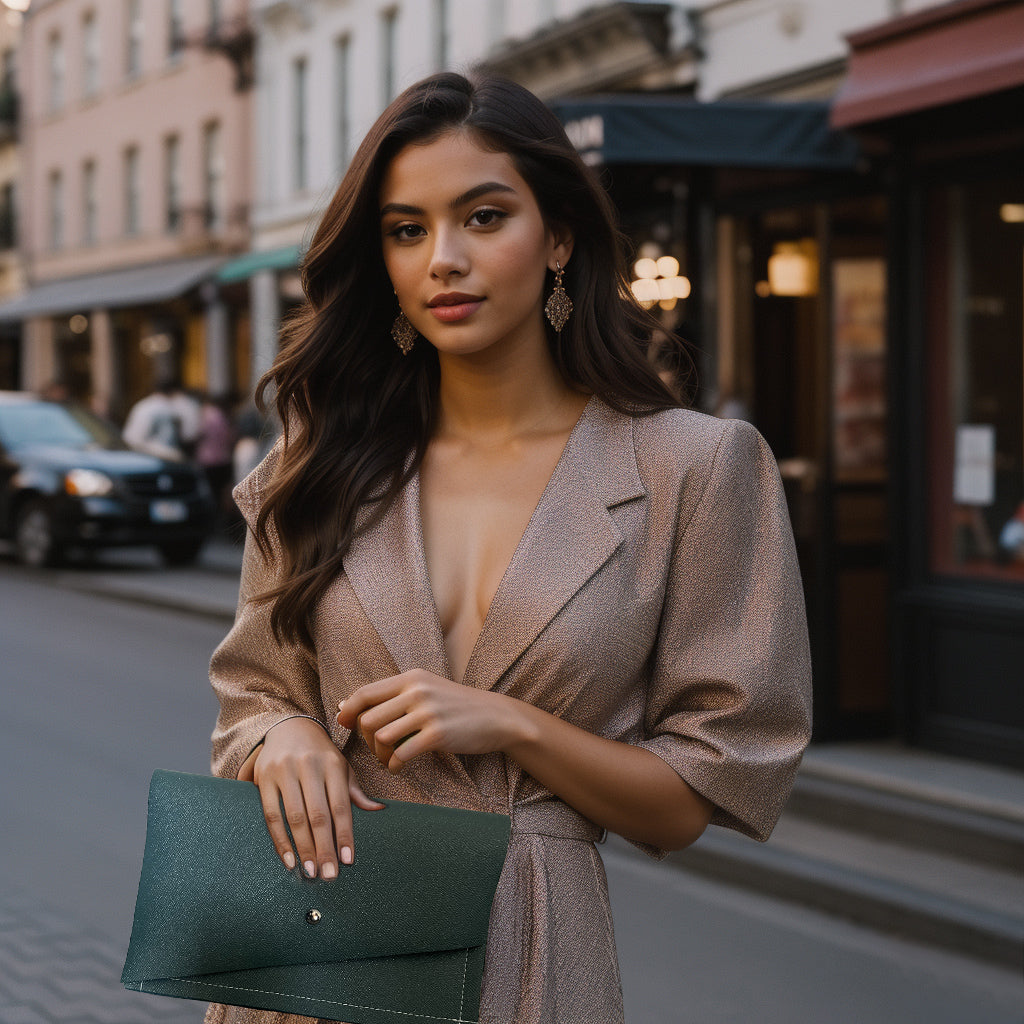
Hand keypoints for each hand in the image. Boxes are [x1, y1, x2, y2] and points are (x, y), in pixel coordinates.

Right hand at [249, 717, 383, 878]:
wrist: (288, 727)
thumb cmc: (320, 754)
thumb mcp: (341, 766)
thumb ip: (355, 790)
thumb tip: (379, 809)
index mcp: (332, 763)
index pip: (340, 805)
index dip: (344, 834)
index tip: (348, 860)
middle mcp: (309, 766)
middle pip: (318, 814)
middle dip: (324, 848)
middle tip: (329, 875)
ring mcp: (284, 771)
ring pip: (295, 817)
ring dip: (303, 848)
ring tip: (311, 871)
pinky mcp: (264, 778)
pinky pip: (271, 814)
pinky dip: (280, 840)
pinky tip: (289, 859)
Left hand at [337, 670, 517, 773]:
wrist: (496, 717)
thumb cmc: (455, 706)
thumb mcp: (424, 690)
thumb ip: (389, 696)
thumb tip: (345, 706)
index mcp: (410, 678)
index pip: (365, 693)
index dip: (348, 711)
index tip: (344, 725)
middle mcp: (417, 691)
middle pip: (368, 719)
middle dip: (366, 740)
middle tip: (378, 749)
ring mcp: (428, 712)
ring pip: (381, 737)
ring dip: (379, 755)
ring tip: (388, 760)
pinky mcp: (438, 734)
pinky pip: (401, 754)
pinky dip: (394, 766)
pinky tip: (399, 768)